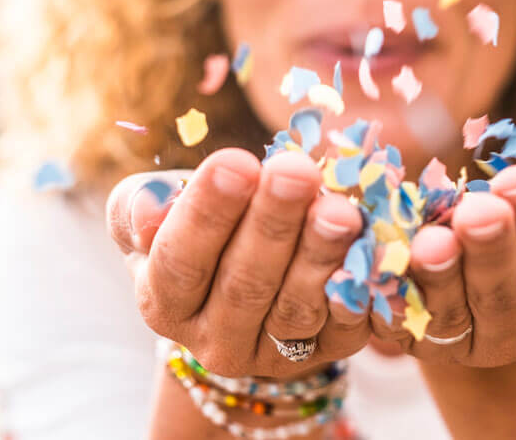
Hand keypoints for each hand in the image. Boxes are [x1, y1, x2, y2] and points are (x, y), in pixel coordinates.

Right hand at [106, 148, 371, 377]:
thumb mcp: (153, 210)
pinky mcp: (332, 349)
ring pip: (298, 307)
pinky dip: (365, 285)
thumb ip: (138, 207)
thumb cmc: (196, 224)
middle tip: (296, 171)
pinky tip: (378, 247)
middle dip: (273, 224)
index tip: (235, 161)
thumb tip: (151, 208)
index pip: (180, 261)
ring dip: (321, 255)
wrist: (247, 272)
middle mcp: (216, 341)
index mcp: (163, 303)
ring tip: (341, 209)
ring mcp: (277, 353)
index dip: (207, 213)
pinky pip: (351, 321)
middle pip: (244, 285)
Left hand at [367, 165, 515, 366]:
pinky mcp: (399, 334)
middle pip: (500, 299)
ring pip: (444, 313)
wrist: (460, 246)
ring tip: (432, 238)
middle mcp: (505, 333)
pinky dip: (381, 283)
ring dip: (437, 274)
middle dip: (492, 252)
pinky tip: (374, 252)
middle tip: (481, 210)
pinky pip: (387, 313)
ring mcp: (449, 340)